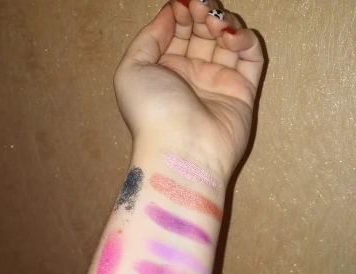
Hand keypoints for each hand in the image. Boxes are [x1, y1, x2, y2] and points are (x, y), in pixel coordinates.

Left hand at [114, 0, 264, 180]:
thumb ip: (148, 38)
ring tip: (213, 21)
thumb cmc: (152, 113)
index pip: (176, 30)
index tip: (180, 3)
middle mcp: (191, 76)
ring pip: (227, 40)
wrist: (181, 150)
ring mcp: (218, 83)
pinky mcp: (243, 92)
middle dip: (202, 11)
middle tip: (200, 4)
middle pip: (202, 31)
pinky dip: (245, 40)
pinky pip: (251, 58)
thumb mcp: (131, 70)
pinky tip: (230, 37)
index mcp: (164, 71)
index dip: (179, 11)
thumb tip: (170, 13)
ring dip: (222, 22)